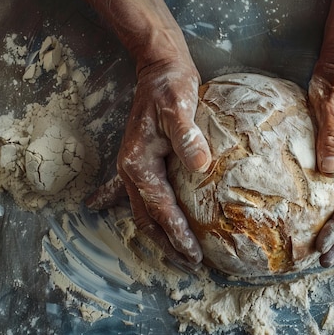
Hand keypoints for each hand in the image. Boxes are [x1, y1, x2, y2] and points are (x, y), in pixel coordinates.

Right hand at [86, 59, 210, 271]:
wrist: (160, 70)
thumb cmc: (170, 86)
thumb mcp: (179, 107)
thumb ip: (187, 136)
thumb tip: (201, 164)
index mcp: (138, 164)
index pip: (160, 208)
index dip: (177, 233)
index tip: (193, 254)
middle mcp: (132, 171)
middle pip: (148, 219)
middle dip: (168, 244)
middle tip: (191, 264)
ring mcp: (137, 169)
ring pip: (146, 213)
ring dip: (163, 235)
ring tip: (183, 255)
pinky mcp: (147, 164)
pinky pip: (150, 198)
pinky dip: (160, 216)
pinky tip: (171, 225)